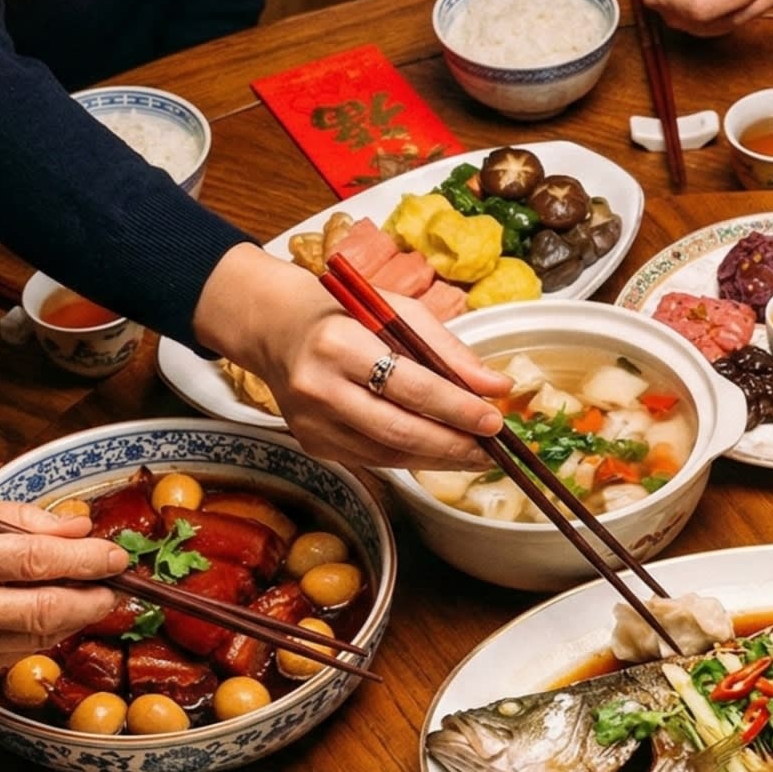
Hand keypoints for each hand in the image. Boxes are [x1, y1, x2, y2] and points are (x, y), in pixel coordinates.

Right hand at [0, 499, 127, 679]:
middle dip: (93, 597)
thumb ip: (15, 520)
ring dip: (72, 617)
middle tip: (116, 584)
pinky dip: (38, 633)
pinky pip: (14, 653)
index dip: (87, 560)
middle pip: (46, 610)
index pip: (34, 559)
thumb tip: (79, 527)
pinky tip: (38, 614)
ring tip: (83, 594)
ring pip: (37, 637)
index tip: (117, 556)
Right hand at [195, 246, 509, 471]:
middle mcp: (319, 388)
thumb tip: (496, 387)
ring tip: (476, 452)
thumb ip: (447, 350)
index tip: (495, 419)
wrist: (277, 331)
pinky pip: (374, 459)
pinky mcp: (313, 444)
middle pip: (400, 430)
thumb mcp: (397, 312)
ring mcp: (312, 423)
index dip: (457, 407)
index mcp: (338, 344)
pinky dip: (413, 457)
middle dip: (454, 444)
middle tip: (493, 448)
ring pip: (390, 453)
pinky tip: (440, 450)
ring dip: (440, 457)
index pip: (409, 385)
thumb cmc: (344, 314)